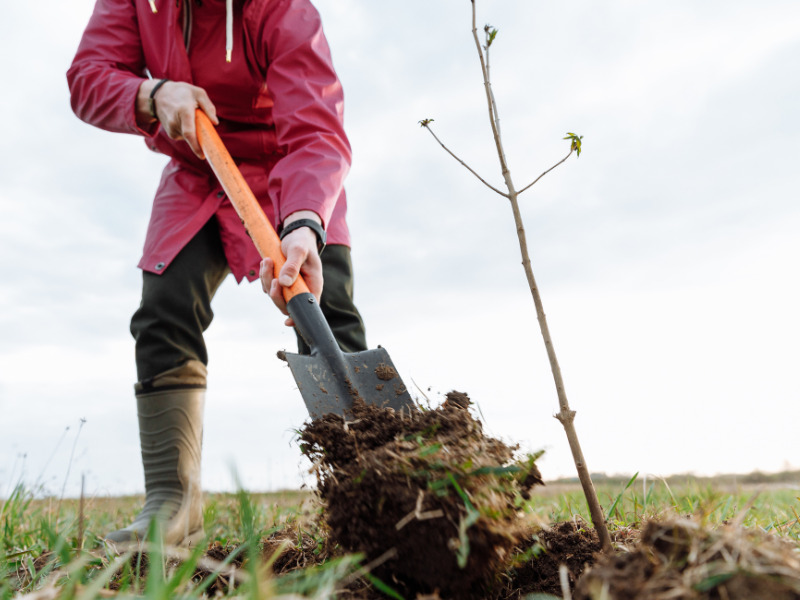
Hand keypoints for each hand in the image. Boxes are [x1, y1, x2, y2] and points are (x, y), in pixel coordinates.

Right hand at [137, 79, 217, 158]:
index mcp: (184, 111)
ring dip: (195, 130)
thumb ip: (208, 107)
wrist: (158, 95)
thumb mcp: (197, 93)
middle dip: (201, 136)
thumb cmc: (181, 92)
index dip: (195, 146)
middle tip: (203, 126)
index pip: (189, 133)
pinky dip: (189, 131)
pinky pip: (185, 136)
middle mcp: (175, 122)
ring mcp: (171, 129)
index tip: (202, 156)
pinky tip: (184, 120)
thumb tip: (215, 123)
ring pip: (190, 137)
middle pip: (192, 137)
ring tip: (189, 116)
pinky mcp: (171, 133)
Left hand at [260, 212, 323, 326]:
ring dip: (267, 279)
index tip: (287, 321)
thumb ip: (293, 266)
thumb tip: (284, 283)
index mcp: (313, 285)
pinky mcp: (281, 283)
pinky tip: (267, 263)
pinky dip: (265, 276)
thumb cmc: (301, 243)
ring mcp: (290, 287)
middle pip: (287, 304)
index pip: (309, 307)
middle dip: (275, 293)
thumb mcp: (299, 250)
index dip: (298, 317)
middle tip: (272, 278)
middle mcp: (302, 289)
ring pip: (275, 295)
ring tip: (267, 261)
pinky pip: (268, 286)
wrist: (296, 235)